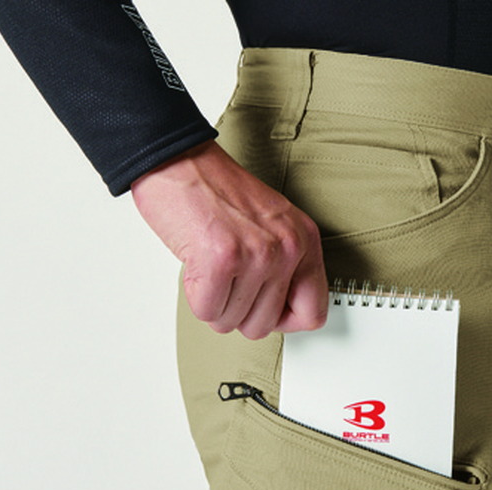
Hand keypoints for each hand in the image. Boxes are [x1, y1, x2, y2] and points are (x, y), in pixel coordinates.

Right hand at [131, 139, 327, 339]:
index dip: (283, 320)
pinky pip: (207, 310)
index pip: (312, 313)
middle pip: (265, 325)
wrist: (179, 161)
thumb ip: (284, 267)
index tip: (264, 308)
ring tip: (211, 266)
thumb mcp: (271, 226)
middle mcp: (287, 248)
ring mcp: (257, 254)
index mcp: (305, 240)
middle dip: (237, 311)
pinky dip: (195, 295)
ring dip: (214, 302)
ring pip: (233, 322)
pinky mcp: (222, 259)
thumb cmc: (216, 191)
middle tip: (226, 280)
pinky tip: (197, 265)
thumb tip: (278, 313)